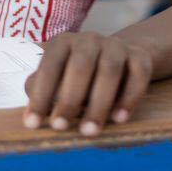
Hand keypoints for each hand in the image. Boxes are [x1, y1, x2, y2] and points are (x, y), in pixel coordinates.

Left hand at [24, 31, 153, 135]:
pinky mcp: (140, 57)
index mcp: (64, 43)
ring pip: (110, 70)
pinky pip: (138, 75)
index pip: (50, 65)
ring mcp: (117, 47)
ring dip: (99, 102)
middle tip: (60, 126)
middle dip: (69, 98)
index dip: (41, 94)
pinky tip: (119, 119)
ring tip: (90, 130)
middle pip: (81, 65)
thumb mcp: (56, 78)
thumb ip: (40, 88)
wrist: (119, 58)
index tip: (32, 123)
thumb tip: (31, 102)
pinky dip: (130, 97)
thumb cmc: (77, 76)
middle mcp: (90, 40)